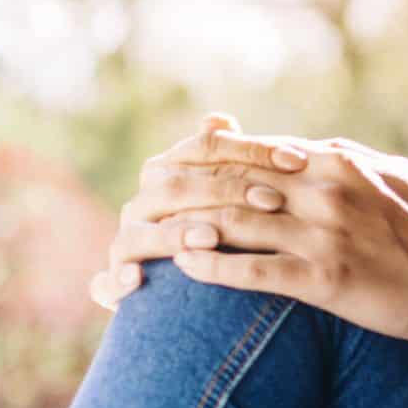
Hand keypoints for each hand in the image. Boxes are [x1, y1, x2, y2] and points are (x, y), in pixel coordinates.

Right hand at [89, 114, 312, 309]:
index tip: (298, 159)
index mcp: (169, 169)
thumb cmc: (233, 229)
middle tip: (274, 202)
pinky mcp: (117, 278)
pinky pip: (108, 278)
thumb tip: (218, 118)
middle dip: (227, 191)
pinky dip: (119, 279)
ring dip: (176, 232)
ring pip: (144, 228)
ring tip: (210, 238)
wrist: (202, 289)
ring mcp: (129, 236)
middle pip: (178, 185)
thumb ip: (237, 160)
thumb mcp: (240, 197)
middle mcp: (145, 199)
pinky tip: (138, 281)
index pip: (208, 148)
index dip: (252, 150)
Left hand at [103, 119, 407, 350]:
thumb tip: (314, 147)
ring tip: (142, 235)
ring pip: (231, 221)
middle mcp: (321, 189)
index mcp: (334, 161)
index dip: (196, 154)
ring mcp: (322, 232)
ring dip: (178, 226)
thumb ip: (349, 159)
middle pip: (227, 180)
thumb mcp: (395, 178)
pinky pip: (254, 270)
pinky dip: (213, 266)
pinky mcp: (325, 277)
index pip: (248, 149)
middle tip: (134, 196)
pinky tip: (183, 269)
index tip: (161, 161)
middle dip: (173, 187)